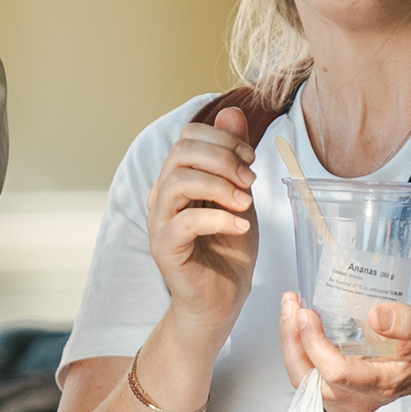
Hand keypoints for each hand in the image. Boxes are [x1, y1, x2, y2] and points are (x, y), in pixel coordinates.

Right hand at [143, 104, 261, 348]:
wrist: (223, 299)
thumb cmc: (229, 250)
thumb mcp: (240, 194)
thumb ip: (234, 157)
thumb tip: (232, 112)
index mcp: (177, 179)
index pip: (187, 137)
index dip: (222, 140)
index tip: (251, 160)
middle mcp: (162, 196)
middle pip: (180, 152)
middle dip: (222, 158)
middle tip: (250, 180)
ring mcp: (159, 222)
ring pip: (177, 182)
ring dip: (219, 186)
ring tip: (245, 202)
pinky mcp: (164, 248)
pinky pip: (184, 222)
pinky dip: (217, 218)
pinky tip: (239, 226)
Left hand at [280, 289, 410, 411]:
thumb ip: (408, 321)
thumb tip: (375, 316)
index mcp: (381, 384)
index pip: (336, 372)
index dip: (315, 344)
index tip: (308, 312)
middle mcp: (360, 399)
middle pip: (309, 380)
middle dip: (293, 340)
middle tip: (291, 303)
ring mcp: (347, 401)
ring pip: (303, 381)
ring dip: (291, 345)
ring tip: (291, 309)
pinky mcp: (338, 396)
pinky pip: (306, 379)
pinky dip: (297, 352)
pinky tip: (298, 325)